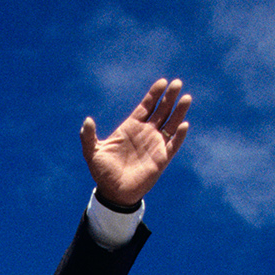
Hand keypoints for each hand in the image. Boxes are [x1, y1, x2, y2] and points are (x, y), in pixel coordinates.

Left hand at [80, 77, 193, 208]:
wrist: (113, 193)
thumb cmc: (102, 172)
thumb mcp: (92, 152)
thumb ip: (88, 136)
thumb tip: (88, 120)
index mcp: (131, 127)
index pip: (146, 106)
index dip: (154, 94)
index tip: (163, 82)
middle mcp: (146, 133)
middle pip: (161, 110)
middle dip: (169, 97)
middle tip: (177, 83)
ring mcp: (155, 145)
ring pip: (171, 124)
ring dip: (179, 111)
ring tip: (186, 97)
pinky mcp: (161, 159)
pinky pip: (173, 144)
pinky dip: (179, 135)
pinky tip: (183, 124)